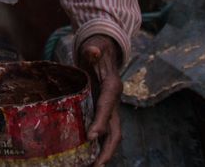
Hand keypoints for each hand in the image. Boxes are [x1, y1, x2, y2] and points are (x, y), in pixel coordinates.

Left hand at [77, 34, 122, 165]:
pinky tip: (89, 157)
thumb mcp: (95, 49)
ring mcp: (111, 109)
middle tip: (97, 164)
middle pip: (116, 130)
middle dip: (108, 148)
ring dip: (104, 152)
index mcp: (112, 87)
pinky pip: (104, 132)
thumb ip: (93, 50)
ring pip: (111, 135)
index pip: (107, 107)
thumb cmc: (96, 52)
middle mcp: (114, 102)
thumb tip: (93, 50)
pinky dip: (99, 145)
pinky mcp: (104, 113)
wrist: (103, 54)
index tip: (91, 135)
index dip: (101, 122)